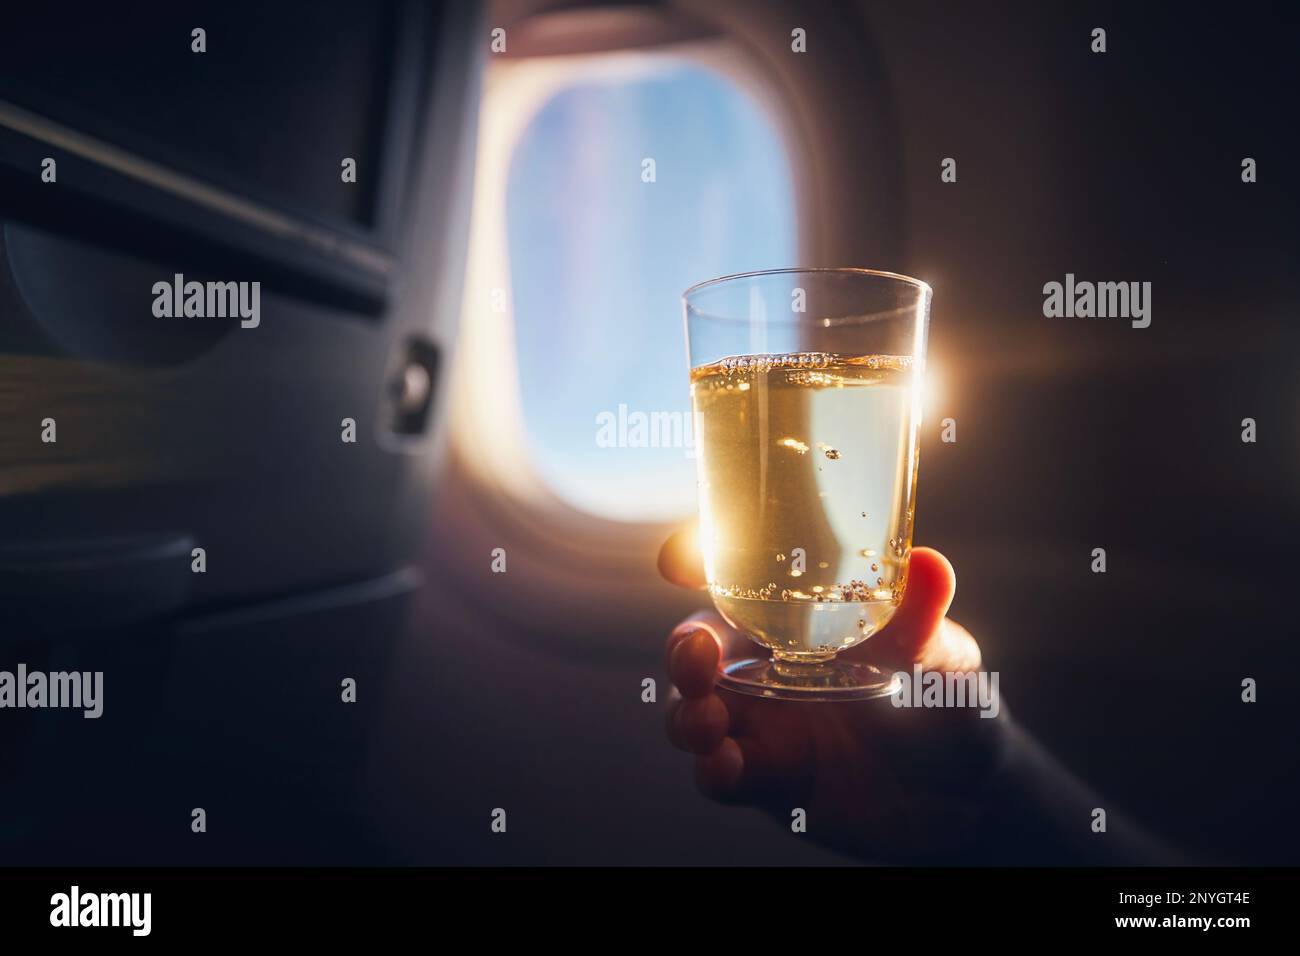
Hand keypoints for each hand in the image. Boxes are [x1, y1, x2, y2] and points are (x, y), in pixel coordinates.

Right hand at [659, 528, 1007, 861]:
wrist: (967, 796)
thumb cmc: (948, 704)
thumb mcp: (940, 656)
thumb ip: (922, 620)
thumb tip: (930, 565)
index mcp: (799, 619)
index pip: (735, 580)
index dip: (696, 563)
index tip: (676, 561)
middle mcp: (769, 666)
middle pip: (697, 648)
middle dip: (682, 650)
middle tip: (696, 655)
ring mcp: (764, 724)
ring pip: (695, 712)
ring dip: (687, 715)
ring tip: (709, 722)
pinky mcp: (769, 779)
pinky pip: (723, 774)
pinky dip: (714, 770)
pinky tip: (726, 766)